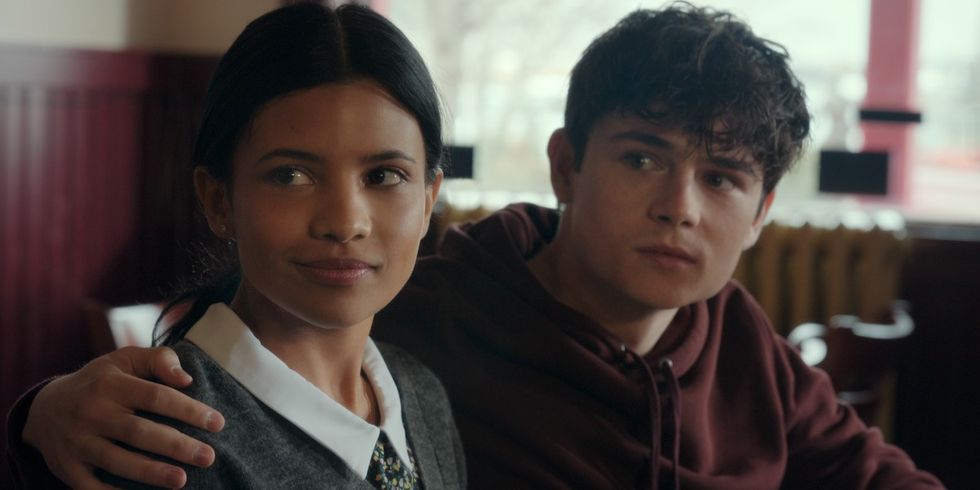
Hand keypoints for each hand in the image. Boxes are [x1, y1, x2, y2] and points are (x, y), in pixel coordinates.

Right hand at [22, 346, 225, 488]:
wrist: (44, 408)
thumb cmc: (100, 381)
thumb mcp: (124, 359)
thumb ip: (158, 360)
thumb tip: (187, 379)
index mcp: (110, 384)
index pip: (156, 397)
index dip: (188, 410)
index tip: (218, 423)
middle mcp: (91, 413)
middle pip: (139, 432)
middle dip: (176, 446)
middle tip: (208, 456)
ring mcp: (77, 442)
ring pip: (117, 461)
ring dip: (151, 473)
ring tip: (182, 480)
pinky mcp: (67, 468)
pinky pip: (92, 487)